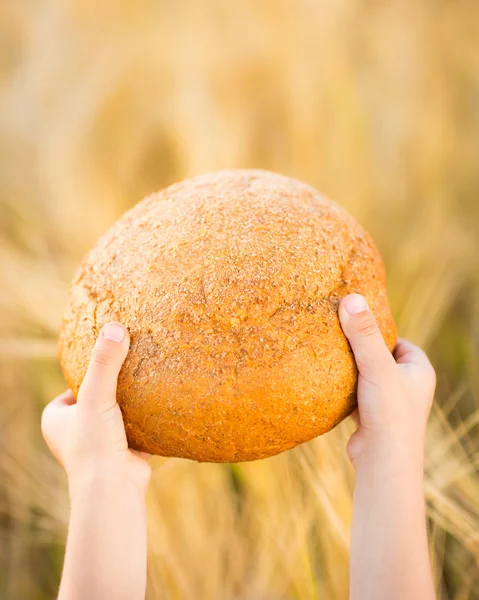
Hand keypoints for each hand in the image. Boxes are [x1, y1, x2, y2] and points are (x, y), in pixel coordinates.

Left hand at [42, 323, 150, 492]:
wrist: (114, 490)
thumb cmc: (94, 445)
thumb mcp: (96, 396)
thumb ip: (105, 362)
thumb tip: (115, 326)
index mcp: (56, 419)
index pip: (73, 385)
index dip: (91, 371)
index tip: (111, 357)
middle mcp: (74, 432)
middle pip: (97, 398)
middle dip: (115, 386)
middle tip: (135, 365)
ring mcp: (100, 443)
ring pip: (117, 413)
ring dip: (132, 402)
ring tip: (149, 381)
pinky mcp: (123, 453)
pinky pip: (136, 427)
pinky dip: (147, 418)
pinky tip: (162, 403)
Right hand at [338, 294, 435, 466]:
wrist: (383, 462)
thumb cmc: (389, 412)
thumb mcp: (376, 366)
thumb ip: (363, 334)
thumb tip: (350, 298)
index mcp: (418, 369)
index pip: (397, 339)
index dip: (376, 331)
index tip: (353, 324)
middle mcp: (408, 386)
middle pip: (380, 357)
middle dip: (359, 350)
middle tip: (335, 338)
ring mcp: (390, 403)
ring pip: (366, 377)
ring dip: (349, 370)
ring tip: (327, 358)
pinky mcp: (373, 418)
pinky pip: (356, 395)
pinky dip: (343, 389)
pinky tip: (325, 384)